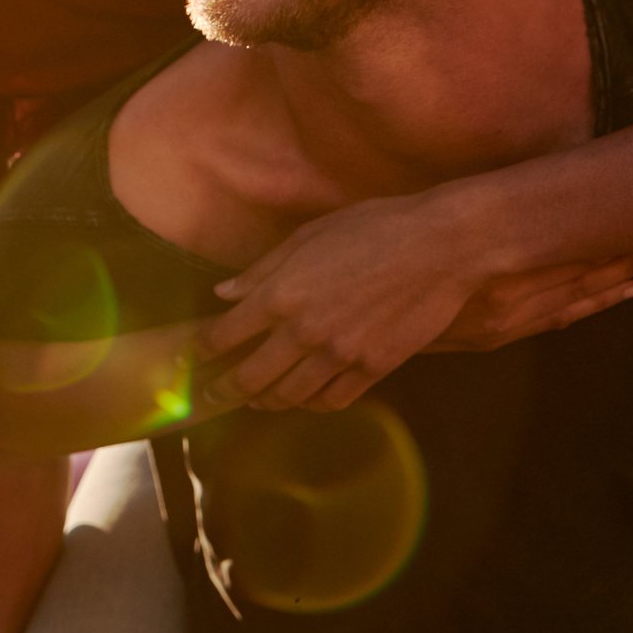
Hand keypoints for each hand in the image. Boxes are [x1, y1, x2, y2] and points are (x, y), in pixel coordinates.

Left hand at [198, 193, 632, 412]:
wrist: (443, 247)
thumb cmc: (373, 228)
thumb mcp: (307, 237)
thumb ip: (262, 271)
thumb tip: (224, 294)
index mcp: (280, 295)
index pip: (224, 335)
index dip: (201, 351)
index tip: (188, 358)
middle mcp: (303, 332)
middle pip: (249, 377)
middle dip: (222, 390)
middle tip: (208, 396)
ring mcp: (341, 355)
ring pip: (289, 395)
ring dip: (264, 402)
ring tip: (252, 401)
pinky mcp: (375, 368)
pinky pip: (332, 399)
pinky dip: (311, 404)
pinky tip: (302, 399)